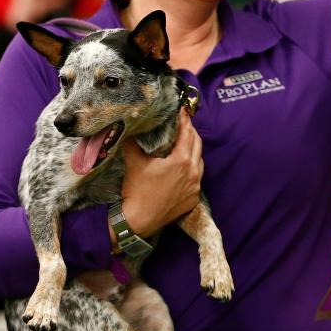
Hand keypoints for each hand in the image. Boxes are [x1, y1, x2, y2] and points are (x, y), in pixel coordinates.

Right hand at [116, 109, 202, 241]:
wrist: (138, 220)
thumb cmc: (136, 190)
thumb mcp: (134, 161)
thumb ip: (133, 141)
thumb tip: (130, 126)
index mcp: (181, 161)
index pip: (187, 134)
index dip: (184, 120)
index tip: (182, 110)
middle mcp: (193, 173)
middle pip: (197, 144)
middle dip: (191, 132)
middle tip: (183, 123)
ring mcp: (195, 187)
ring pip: (199, 162)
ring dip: (193, 150)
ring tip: (183, 143)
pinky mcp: (193, 199)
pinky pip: (197, 178)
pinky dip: (192, 169)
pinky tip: (182, 167)